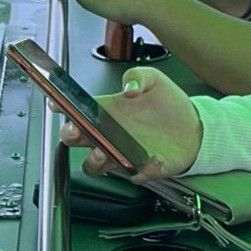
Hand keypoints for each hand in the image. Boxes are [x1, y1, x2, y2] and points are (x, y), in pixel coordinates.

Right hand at [58, 68, 201, 180]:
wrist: (193, 127)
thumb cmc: (167, 105)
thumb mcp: (153, 80)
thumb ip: (137, 76)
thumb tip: (128, 87)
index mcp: (106, 112)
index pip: (75, 110)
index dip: (61, 107)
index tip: (57, 103)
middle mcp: (108, 134)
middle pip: (76, 140)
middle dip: (70, 135)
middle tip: (76, 130)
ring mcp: (121, 153)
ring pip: (94, 164)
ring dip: (95, 160)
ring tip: (106, 152)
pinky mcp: (140, 168)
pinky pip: (134, 174)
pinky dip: (142, 169)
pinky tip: (153, 158)